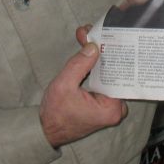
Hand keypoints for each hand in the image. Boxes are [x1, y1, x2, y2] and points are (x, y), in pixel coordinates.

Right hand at [39, 33, 126, 147]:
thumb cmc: (54, 113)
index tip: (102, 35)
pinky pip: (102, 81)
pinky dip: (94, 67)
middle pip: (114, 73)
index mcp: (111, 108)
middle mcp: (115, 109)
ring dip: (97, 57)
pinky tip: (87, 51)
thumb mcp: (64, 85)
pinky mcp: (103, 104)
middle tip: (91, 32)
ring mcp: (110, 107)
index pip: (117, 74)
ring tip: (87, 37)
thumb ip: (79, 65)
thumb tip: (93, 46)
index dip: (109, 52)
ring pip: (108, 75)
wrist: (45, 131)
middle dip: (101, 51)